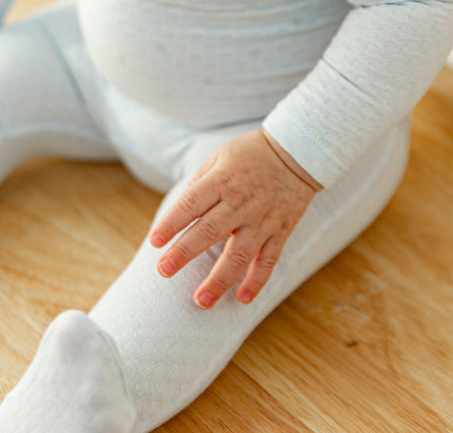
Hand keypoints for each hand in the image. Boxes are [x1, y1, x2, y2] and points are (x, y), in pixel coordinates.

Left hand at [149, 129, 318, 308]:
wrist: (297, 151)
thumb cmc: (250, 153)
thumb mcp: (219, 156)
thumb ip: (199, 183)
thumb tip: (181, 211)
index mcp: (222, 180)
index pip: (191, 204)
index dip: (171, 223)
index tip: (154, 241)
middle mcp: (241, 202)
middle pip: (209, 231)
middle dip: (184, 252)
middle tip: (164, 270)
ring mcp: (262, 219)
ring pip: (239, 255)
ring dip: (219, 280)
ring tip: (201, 301)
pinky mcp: (280, 231)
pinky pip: (268, 260)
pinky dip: (257, 281)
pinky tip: (242, 298)